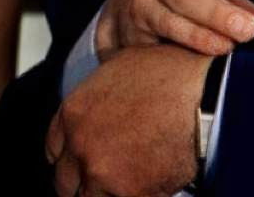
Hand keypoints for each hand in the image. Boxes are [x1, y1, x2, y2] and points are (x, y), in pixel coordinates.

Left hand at [46, 44, 209, 196]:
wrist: (200, 90)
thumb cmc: (168, 73)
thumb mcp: (116, 69)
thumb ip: (98, 98)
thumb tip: (104, 108)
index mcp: (72, 113)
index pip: (53, 152)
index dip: (70, 161)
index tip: (82, 165)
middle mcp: (79, 144)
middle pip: (65, 184)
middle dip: (84, 184)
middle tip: (106, 181)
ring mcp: (101, 171)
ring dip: (108, 194)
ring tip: (131, 183)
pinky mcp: (130, 191)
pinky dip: (141, 196)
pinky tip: (153, 186)